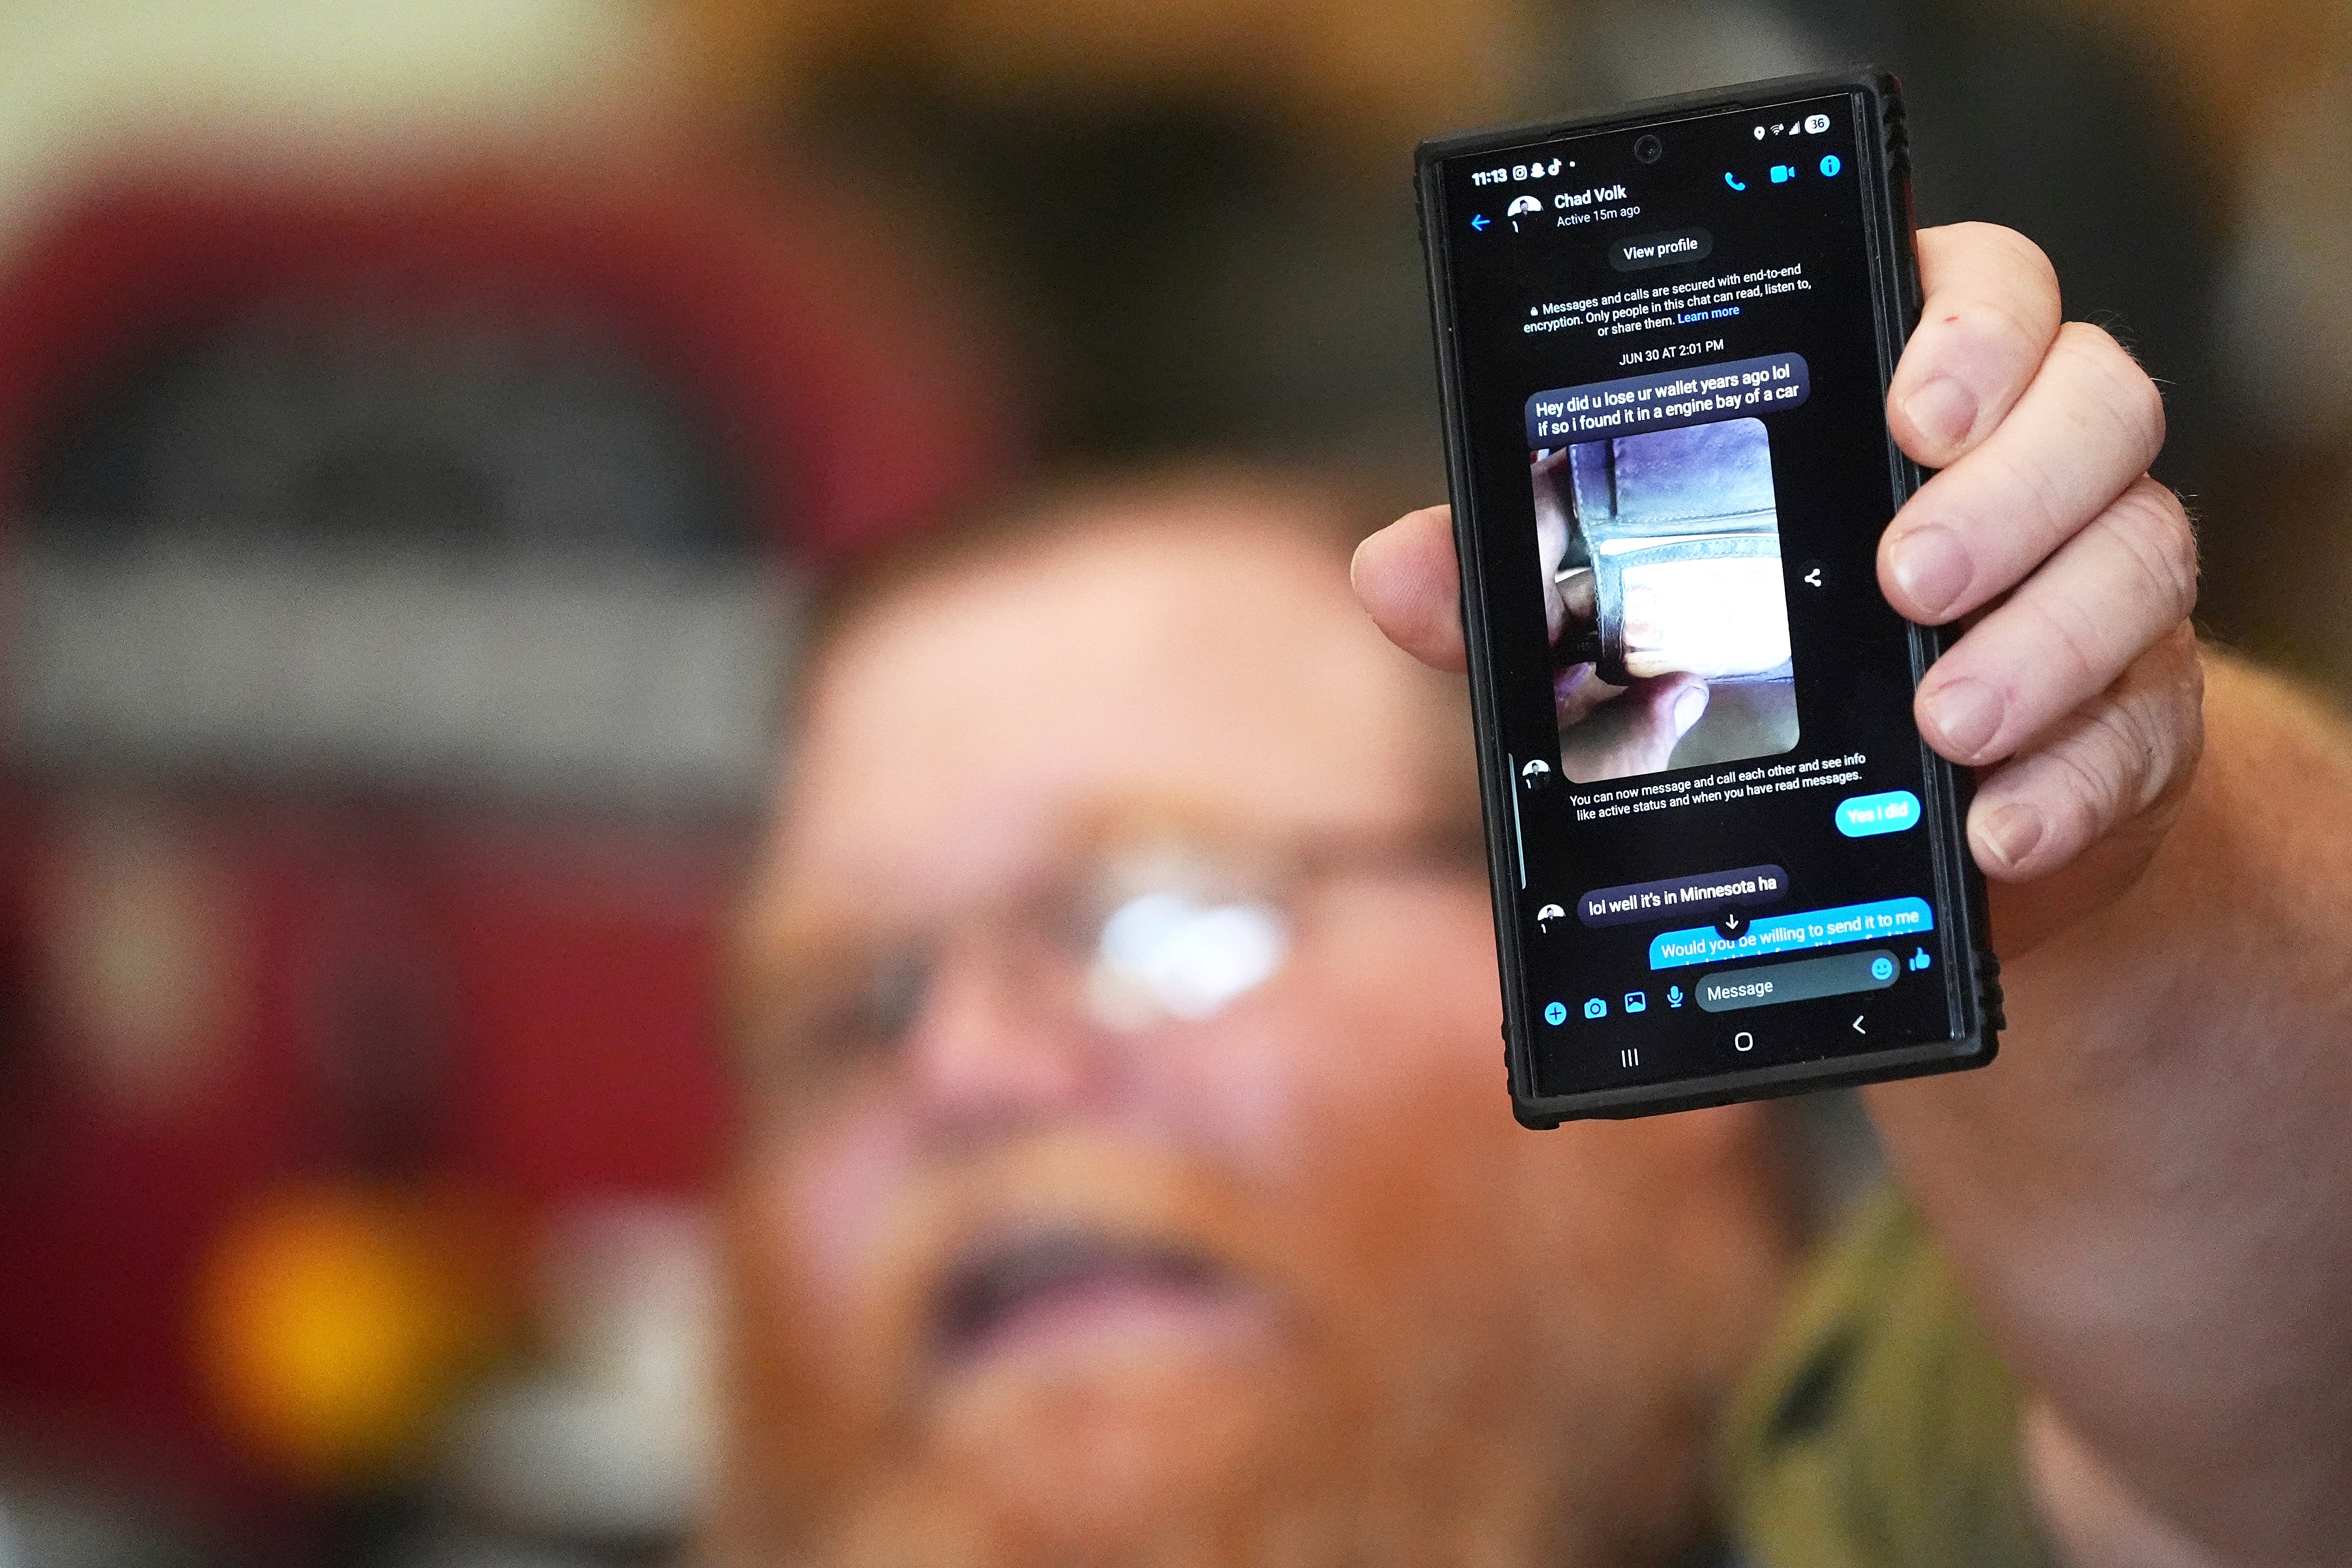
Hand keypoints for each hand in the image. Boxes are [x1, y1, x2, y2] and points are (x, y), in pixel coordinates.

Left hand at [1353, 223, 2202, 956]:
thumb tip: (1394, 573)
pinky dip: (2073, 783)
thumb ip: (1529, 584)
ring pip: (2146, 558)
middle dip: (2009, 490)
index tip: (1906, 404)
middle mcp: (2036, 473)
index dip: (1972, 325)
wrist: (1913, 822)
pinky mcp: (2140, 717)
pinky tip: (1995, 828)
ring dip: (2045, 643)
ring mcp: (2101, 589)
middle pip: (2100, 404)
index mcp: (1920, 399)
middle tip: (1903, 578)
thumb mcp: (1644, 618)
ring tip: (1944, 727)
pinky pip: (2152, 730)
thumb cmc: (1765, 671)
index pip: (1987, 291)